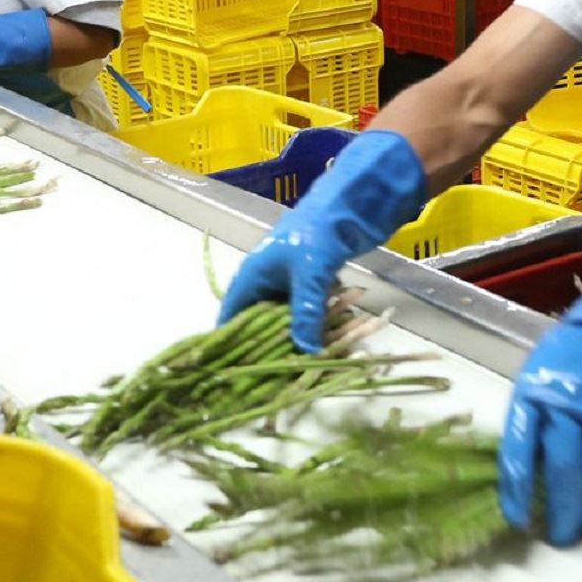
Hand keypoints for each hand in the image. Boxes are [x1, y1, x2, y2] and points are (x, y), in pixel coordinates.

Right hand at [216, 131, 424, 351]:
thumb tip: (304, 352)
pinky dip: (316, 325)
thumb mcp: (309, 277)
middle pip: (259, 324)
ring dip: (298, 338)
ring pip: (287, 320)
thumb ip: (305, 314)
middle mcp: (265, 282)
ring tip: (306, 366)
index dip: (230, 344)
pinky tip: (330, 343)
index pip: (230, 317)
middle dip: (270, 349)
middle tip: (279, 377)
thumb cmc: (318, 234)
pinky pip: (308, 312)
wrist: (350, 204)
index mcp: (252, 277)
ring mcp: (288, 282)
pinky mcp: (311, 283)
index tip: (235, 372)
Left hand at [497, 323, 581, 546]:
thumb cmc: (557, 369)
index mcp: (531, 395)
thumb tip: (520, 487)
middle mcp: (567, 402)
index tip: (519, 520)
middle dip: (563, 509)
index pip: (519, 448)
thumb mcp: (530, 388)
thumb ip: (527, 430)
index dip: (517, 489)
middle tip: (562, 536)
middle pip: (565, 465)